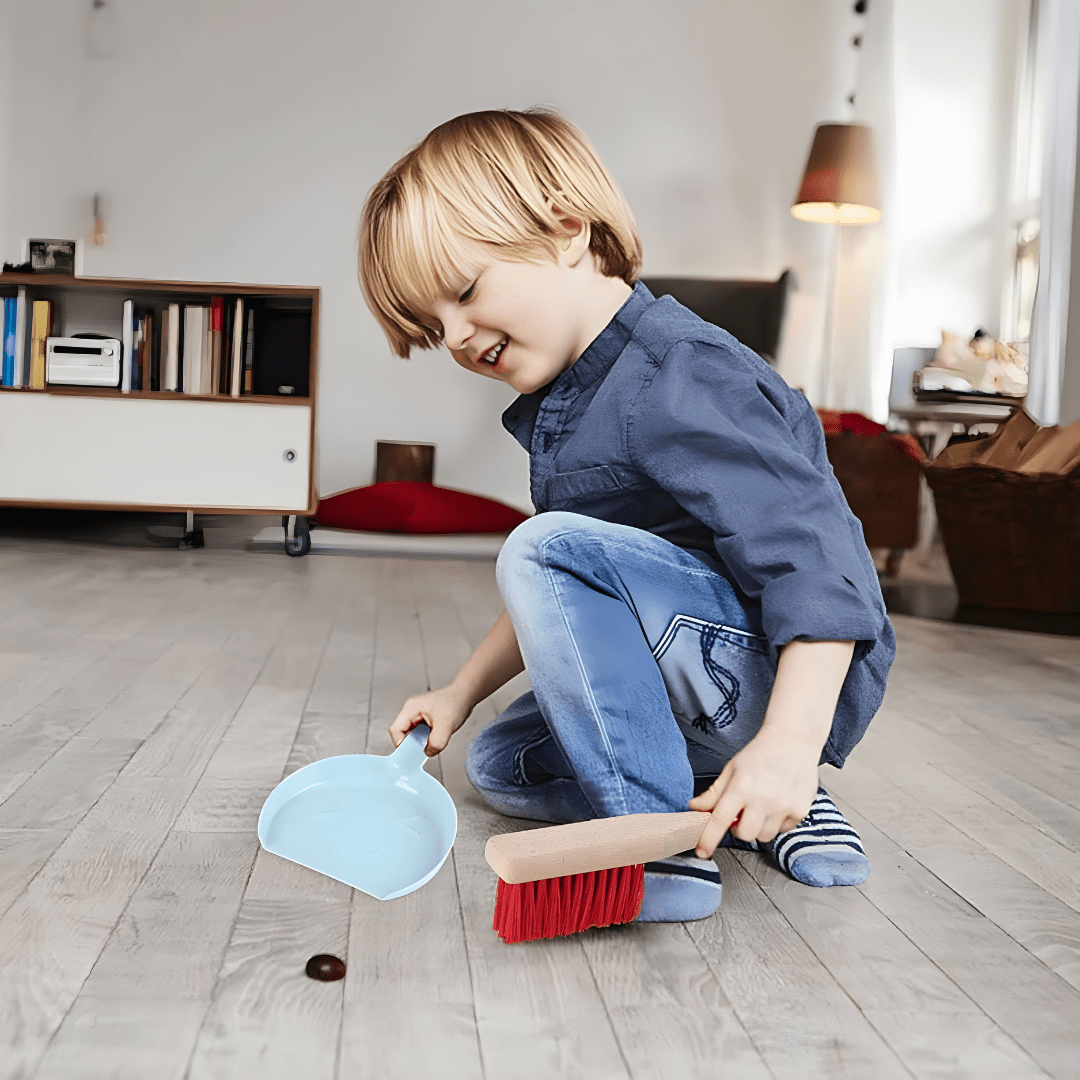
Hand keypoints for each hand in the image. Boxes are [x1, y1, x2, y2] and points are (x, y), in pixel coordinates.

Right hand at [389, 683, 472, 755]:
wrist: (465, 696)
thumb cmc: (455, 702)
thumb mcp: (446, 725)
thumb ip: (436, 743)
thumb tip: (428, 752)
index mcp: (410, 708)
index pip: (395, 731)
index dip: (402, 744)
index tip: (414, 751)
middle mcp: (411, 712)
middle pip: (402, 735)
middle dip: (414, 744)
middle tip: (428, 745)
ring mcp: (416, 717)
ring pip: (412, 737)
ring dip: (422, 742)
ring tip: (436, 737)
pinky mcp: (423, 722)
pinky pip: (420, 736)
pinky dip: (427, 740)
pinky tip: (437, 736)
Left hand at [688, 726, 819, 856]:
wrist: (793, 741)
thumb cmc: (760, 752)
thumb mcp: (732, 769)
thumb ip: (714, 793)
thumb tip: (695, 807)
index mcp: (741, 787)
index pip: (719, 819)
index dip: (708, 838)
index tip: (701, 851)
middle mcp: (763, 799)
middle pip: (744, 835)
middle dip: (738, 828)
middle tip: (742, 812)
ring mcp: (783, 806)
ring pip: (763, 836)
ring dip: (758, 827)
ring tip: (761, 806)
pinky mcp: (800, 811)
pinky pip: (782, 830)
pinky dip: (776, 822)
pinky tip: (777, 803)